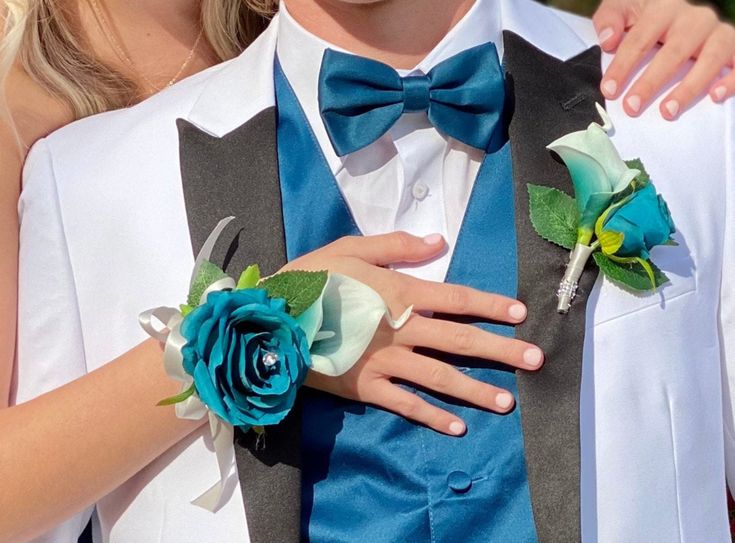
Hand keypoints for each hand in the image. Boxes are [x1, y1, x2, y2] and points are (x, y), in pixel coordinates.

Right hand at [282, 232, 543, 435]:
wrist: (271, 320)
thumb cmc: (311, 280)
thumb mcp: (350, 249)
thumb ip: (396, 247)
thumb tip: (439, 241)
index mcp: (400, 294)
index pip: (456, 299)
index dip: (490, 306)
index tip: (520, 314)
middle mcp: (401, 330)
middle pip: (458, 341)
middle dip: (500, 350)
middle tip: (535, 361)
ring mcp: (384, 362)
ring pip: (438, 377)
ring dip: (474, 390)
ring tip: (507, 403)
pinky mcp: (365, 387)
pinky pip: (404, 404)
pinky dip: (430, 416)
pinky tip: (457, 427)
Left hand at [593, 0, 734, 118]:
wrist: (674, 14)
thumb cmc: (645, 16)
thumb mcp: (624, 10)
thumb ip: (609, 19)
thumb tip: (608, 40)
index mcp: (664, 8)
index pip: (641, 38)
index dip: (623, 65)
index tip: (609, 90)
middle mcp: (695, 19)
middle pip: (674, 51)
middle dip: (651, 82)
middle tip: (632, 106)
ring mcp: (717, 33)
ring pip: (709, 59)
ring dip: (688, 87)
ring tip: (667, 111)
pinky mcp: (733, 48)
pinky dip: (731, 80)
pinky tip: (715, 96)